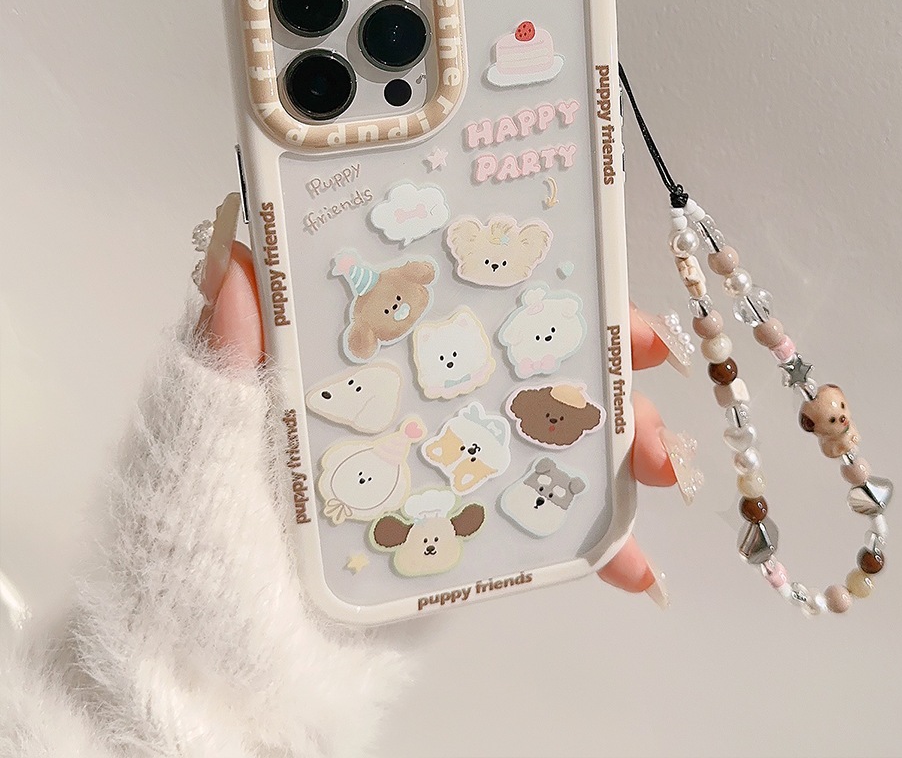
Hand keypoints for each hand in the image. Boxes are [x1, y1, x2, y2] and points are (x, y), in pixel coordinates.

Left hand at [202, 236, 677, 605]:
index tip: (589, 280)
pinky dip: (596, 546)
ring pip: (548, 444)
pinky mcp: (462, 545)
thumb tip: (236, 257)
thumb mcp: (201, 447)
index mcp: (354, 374)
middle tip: (649, 366)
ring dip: (618, 445)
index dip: (525, 284)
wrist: (216, 691)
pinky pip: (541, 533)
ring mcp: (442, 480)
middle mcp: (408, 414)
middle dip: (597, 360)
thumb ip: (224, 362)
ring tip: (661, 467)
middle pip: (519, 367)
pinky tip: (636, 561)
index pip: (450, 303)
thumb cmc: (194, 561)